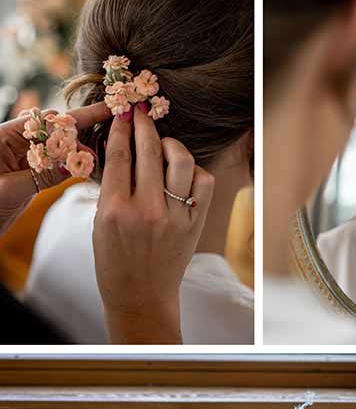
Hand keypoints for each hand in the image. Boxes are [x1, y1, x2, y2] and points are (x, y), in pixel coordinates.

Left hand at [0, 101, 110, 234]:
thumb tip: (75, 163)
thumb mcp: (12, 189)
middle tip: (115, 128)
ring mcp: (21, 159)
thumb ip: (43, 175)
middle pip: (56, 129)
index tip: (106, 111)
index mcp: (4, 136)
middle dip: (84, 129)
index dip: (78, 117)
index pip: (48, 121)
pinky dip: (71, 166)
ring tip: (106, 149)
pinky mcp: (27, 176)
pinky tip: (88, 167)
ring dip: (80, 149)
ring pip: (58, 148)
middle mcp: (14, 144)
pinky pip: (54, 166)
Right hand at [94, 104, 213, 343]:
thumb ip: (111, 189)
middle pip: (148, 150)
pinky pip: (203, 183)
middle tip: (141, 112)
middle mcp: (146, 211)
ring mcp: (174, 217)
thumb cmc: (115, 261)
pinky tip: (183, 171)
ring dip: (171, 143)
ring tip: (163, 143)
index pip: (119, 155)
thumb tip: (123, 148)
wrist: (141, 296)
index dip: (121, 128)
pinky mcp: (194, 225)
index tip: (123, 112)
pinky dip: (194, 171)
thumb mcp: (99, 224)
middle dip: (144, 124)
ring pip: (180, 161)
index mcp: (115, 210)